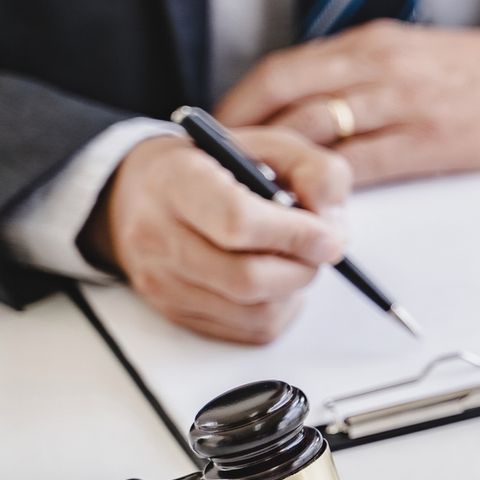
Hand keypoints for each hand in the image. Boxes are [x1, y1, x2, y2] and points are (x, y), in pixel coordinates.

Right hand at [83, 129, 350, 343]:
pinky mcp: (175, 313)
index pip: (236, 221)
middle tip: (319, 249)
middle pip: (247, 278)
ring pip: (253, 312)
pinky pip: (248, 331)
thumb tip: (332, 228)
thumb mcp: (273, 147)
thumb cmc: (218, 167)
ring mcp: (161, 281)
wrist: (146, 193)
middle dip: (301, 268)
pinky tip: (276, 280)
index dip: (294, 234)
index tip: (329, 236)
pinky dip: (279, 310)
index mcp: (178, 180)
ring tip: (293, 259)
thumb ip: (317, 173)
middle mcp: (158, 235)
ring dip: (294, 291)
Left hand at [213, 20, 479, 184]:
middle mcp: (380, 66)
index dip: (239, 106)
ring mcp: (404, 104)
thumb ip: (361, 77)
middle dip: (243, 140)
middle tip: (214, 174)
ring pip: (316, 134)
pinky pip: (362, 167)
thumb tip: (301, 114)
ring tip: (249, 197)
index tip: (211, 136)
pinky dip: (326, 188)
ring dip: (276, 167)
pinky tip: (308, 207)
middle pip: (286, 101)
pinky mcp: (430, 142)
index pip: (283, 72)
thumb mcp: (413, 55)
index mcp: (372, 44)